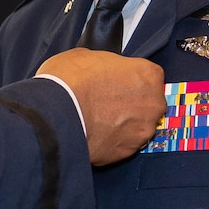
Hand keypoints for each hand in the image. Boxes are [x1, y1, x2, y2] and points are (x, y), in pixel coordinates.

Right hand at [37, 49, 162, 164]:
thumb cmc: (69, 81)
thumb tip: (102, 70)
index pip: (149, 76)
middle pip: (149, 103)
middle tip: (107, 102)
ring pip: (138, 126)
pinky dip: (113, 141)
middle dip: (132, 103)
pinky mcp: (128, 152)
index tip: (118, 83)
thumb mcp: (86, 56)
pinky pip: (124, 145)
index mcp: (147, 74)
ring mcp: (142, 130)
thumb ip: (107, 65)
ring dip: (124, 124)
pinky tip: (95, 134)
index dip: (131, 79)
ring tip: (98, 121)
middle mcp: (152, 103)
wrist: (55, 115)